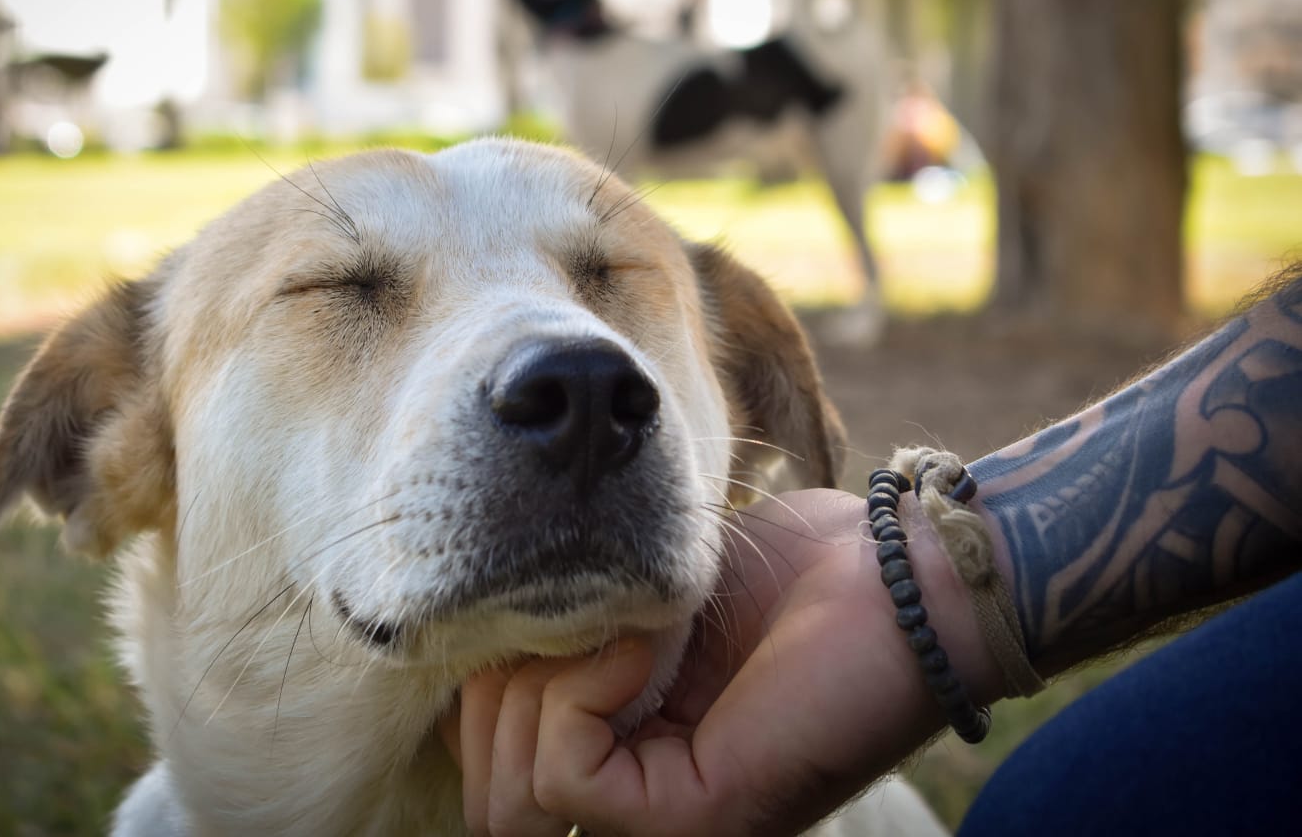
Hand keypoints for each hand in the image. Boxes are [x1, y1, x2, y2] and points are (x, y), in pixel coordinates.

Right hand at [442, 488, 1003, 836]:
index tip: (521, 607)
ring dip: (537, 685)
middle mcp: (640, 803)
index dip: (481, 690)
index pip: (492, 766)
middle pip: (490, 796)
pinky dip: (581, 690)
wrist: (901, 578)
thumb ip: (570, 634)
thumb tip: (481, 643)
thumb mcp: (645, 597)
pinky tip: (644, 640)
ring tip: (612, 622)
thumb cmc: (793, 571)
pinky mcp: (695, 815)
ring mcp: (666, 821)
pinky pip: (568, 773)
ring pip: (512, 799)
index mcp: (629, 757)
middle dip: (495, 691)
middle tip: (566, 612)